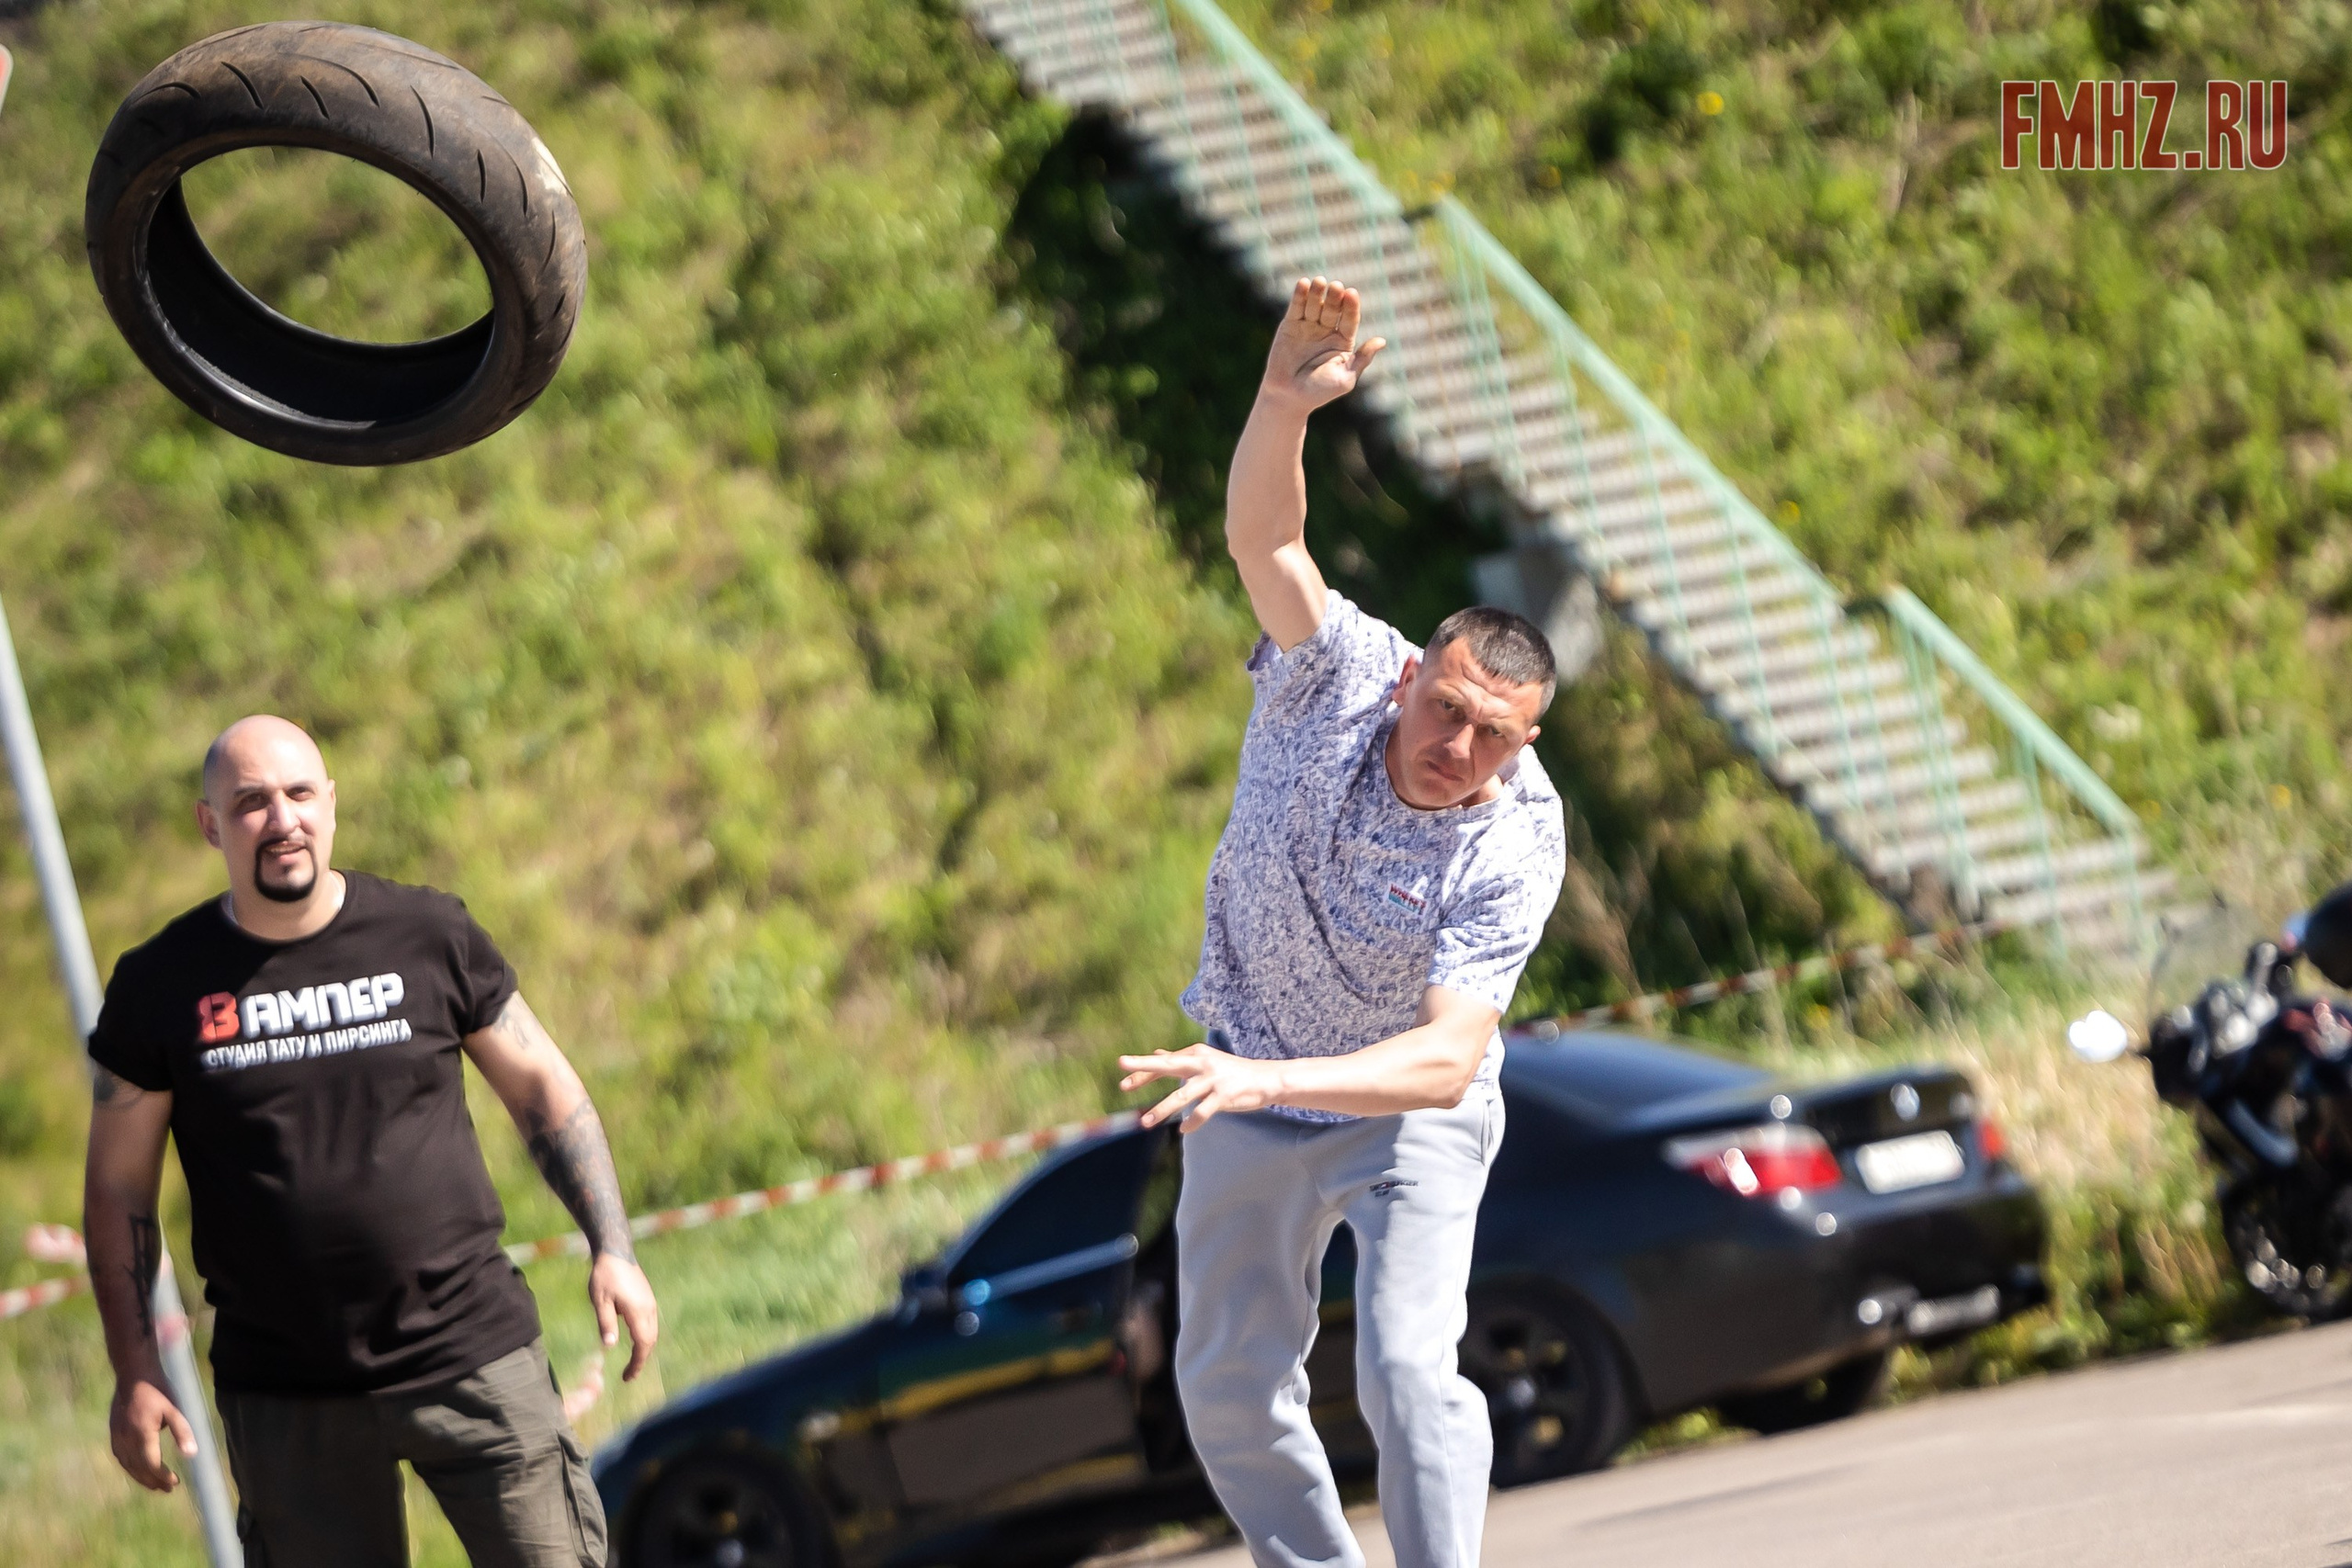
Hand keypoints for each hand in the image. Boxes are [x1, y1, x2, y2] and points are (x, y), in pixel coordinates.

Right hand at [109, 1373, 195, 1492]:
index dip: (162, 1476)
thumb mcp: (175, 1409)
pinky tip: (139, 1469)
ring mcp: (117, 1436)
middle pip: (137, 1468)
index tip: (174, 1482)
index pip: (151, 1464)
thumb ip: (182, 1432)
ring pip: (127, 1464)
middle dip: (152, 1481)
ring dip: (140, 1477)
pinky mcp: (114, 1431)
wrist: (134, 1374)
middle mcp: (125, 1439)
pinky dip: (130, 1467)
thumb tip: (191, 1454)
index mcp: (141, 1434)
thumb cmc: (158, 1390)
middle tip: (168, 1488)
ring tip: (155, 1484)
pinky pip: (120, 1456)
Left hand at [589, 1253, 659, 1381]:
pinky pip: (650, 1323)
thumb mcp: (600, 1301)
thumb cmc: (605, 1276)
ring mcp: (650, 1302)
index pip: (643, 1344)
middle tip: (628, 1374)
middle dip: (641, 1359)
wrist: (616, 1252)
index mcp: (637, 1311)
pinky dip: (645, 1336)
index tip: (628, 1377)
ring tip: (632, 1360)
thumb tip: (609, 1346)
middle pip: (650, 1341)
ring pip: (652, 1332)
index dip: (637, 1363)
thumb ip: (606, 1323)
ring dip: (644, 1348)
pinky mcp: (648, 1298)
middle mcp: (649, 1309)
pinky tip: (634, 1339)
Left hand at [1118, 1043, 1284, 1132]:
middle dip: (1145, 1068)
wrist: (1266, 1079)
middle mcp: (1202, 1063)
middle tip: (1122, 1070)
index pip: (1164, 1062)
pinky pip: (1203, 1112)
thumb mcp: (1205, 1060)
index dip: (1142, 1071)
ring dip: (1162, 1110)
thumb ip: (1180, 1059)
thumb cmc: (1231, 1071)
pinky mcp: (1224, 1095)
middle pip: (1168, 1065)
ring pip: (1182, 1095)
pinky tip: (1184, 1129)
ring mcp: (1213, 1079)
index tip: (1123, 1079)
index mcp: (1195, 1054)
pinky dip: (1192, 1122)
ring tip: (1145, 1122)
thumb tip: (1157, 1053)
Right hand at [1260, 277, 1385, 412]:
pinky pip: (1296, 307)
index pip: (1350, 319)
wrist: (1288, 397)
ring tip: (1320, 281)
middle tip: (1336, 286)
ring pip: (1315, 304)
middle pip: (1333, 309)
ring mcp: (1309, 326)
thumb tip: (1382, 341)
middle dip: (1334, 298)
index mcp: (1344, 341)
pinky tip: (1303, 283)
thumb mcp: (1345, 378)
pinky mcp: (1290, 325)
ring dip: (1317, 293)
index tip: (1351, 294)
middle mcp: (1327, 330)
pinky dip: (1299, 295)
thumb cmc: (1319, 392)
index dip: (1351, 306)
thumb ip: (1362, 359)